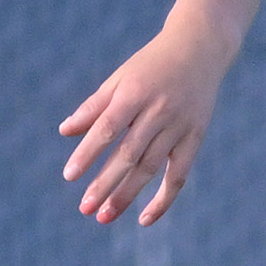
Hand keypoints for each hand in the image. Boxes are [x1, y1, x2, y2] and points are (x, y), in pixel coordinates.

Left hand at [61, 24, 233, 226]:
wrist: (200, 47)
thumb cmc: (151, 64)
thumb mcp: (120, 77)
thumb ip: (94, 106)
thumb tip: (65, 132)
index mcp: (135, 92)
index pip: (108, 128)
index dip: (88, 153)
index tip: (70, 176)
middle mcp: (159, 110)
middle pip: (129, 154)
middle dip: (105, 183)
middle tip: (84, 208)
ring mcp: (180, 125)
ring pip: (151, 168)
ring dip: (127, 195)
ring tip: (104, 216)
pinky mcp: (196, 137)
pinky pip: (179, 175)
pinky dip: (164, 199)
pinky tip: (145, 219)